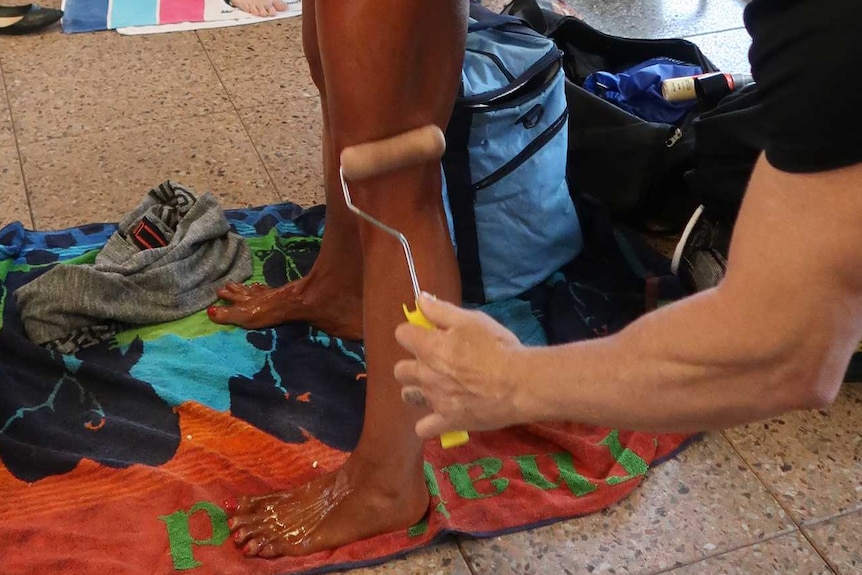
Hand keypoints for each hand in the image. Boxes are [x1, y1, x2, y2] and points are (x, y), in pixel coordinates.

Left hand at [394, 293, 525, 438]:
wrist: (519, 383)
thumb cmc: (497, 347)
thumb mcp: (471, 320)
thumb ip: (441, 311)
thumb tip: (420, 299)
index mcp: (429, 347)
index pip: (402, 334)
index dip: (413, 332)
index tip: (427, 333)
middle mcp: (425, 374)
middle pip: (400, 369)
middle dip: (413, 363)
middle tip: (435, 362)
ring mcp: (434, 400)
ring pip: (408, 396)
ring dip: (417, 390)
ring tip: (436, 388)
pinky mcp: (447, 422)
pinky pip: (424, 428)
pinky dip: (428, 423)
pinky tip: (441, 415)